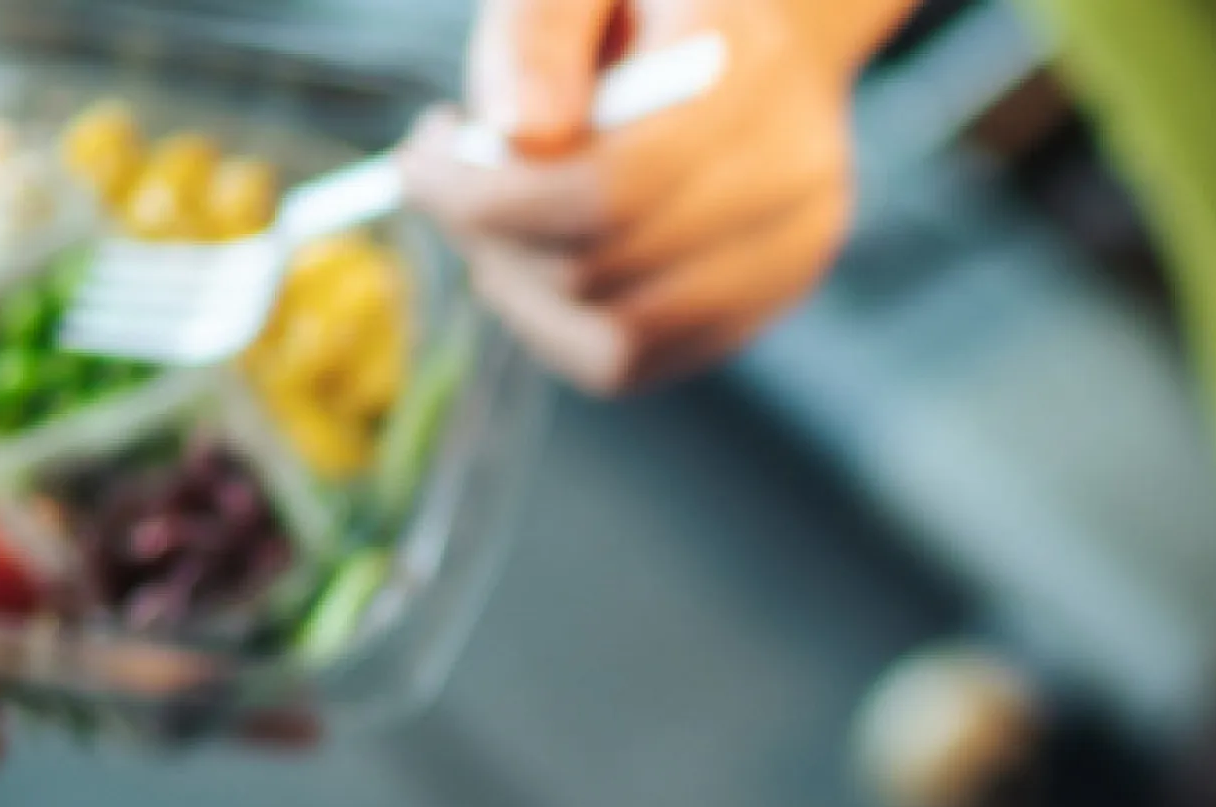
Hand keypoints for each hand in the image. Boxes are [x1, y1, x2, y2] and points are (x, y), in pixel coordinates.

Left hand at [401, 0, 882, 395]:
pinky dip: (556, 325)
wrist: (753, 37)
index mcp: (751, 79)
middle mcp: (794, 183)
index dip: (489, 195)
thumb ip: (540, 33)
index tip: (421, 158)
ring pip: (617, 338)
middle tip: (445, 179)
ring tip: (492, 218)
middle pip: (605, 270)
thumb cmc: (645, 1)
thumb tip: (517, 137)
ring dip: (518, 288)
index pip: (611, 190)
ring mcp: (789, 258)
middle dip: (490, 237)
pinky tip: (534, 259)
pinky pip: (635, 362)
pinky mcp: (761, 307)